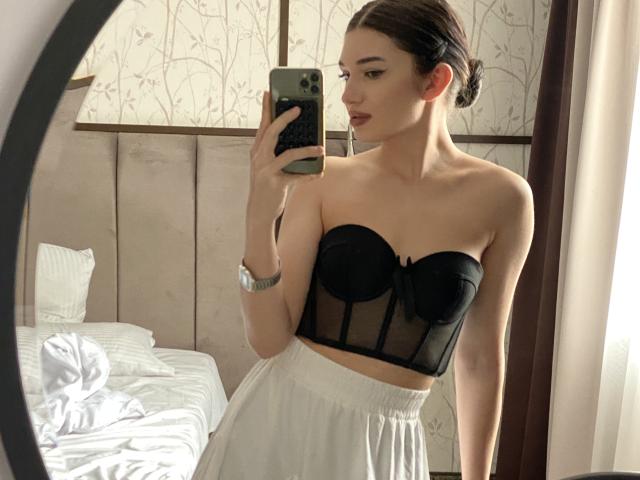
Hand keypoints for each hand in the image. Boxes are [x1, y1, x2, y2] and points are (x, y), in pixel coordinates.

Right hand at [246, 90, 323, 223]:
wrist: (259, 211)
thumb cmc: (267, 185)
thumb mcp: (266, 165)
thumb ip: (276, 150)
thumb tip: (296, 135)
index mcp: (257, 150)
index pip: (262, 125)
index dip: (265, 109)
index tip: (269, 92)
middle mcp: (259, 158)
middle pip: (271, 133)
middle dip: (285, 119)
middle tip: (299, 109)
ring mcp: (266, 170)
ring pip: (287, 154)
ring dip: (306, 150)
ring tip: (321, 147)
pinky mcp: (276, 184)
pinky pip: (296, 176)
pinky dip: (309, 175)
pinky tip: (320, 173)